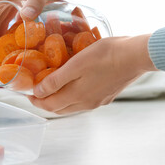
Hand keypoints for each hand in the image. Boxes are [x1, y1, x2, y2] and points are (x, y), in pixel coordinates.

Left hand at [28, 35, 157, 114]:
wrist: (136, 56)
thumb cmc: (105, 56)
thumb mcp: (76, 65)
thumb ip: (56, 81)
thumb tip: (38, 92)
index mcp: (77, 97)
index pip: (49, 106)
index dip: (36, 101)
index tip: (28, 93)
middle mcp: (87, 104)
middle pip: (59, 109)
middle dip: (45, 102)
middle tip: (36, 92)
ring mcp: (98, 101)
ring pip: (71, 106)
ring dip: (58, 100)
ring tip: (51, 88)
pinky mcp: (106, 96)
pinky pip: (82, 101)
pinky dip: (71, 96)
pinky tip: (72, 86)